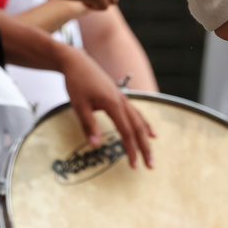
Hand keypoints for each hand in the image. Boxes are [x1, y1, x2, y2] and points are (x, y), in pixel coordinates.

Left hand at [59, 46, 154, 168]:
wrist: (76, 62)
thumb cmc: (76, 83)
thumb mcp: (79, 106)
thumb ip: (88, 125)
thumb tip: (96, 146)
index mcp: (113, 104)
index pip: (126, 131)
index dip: (131, 149)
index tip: (133, 165)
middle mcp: (122, 100)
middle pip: (138, 127)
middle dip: (145, 147)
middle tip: (150, 165)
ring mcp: (122, 97)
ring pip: (139, 119)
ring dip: (145, 137)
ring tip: (151, 151)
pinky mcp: (119, 96)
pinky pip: (136, 112)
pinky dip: (143, 123)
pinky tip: (148, 131)